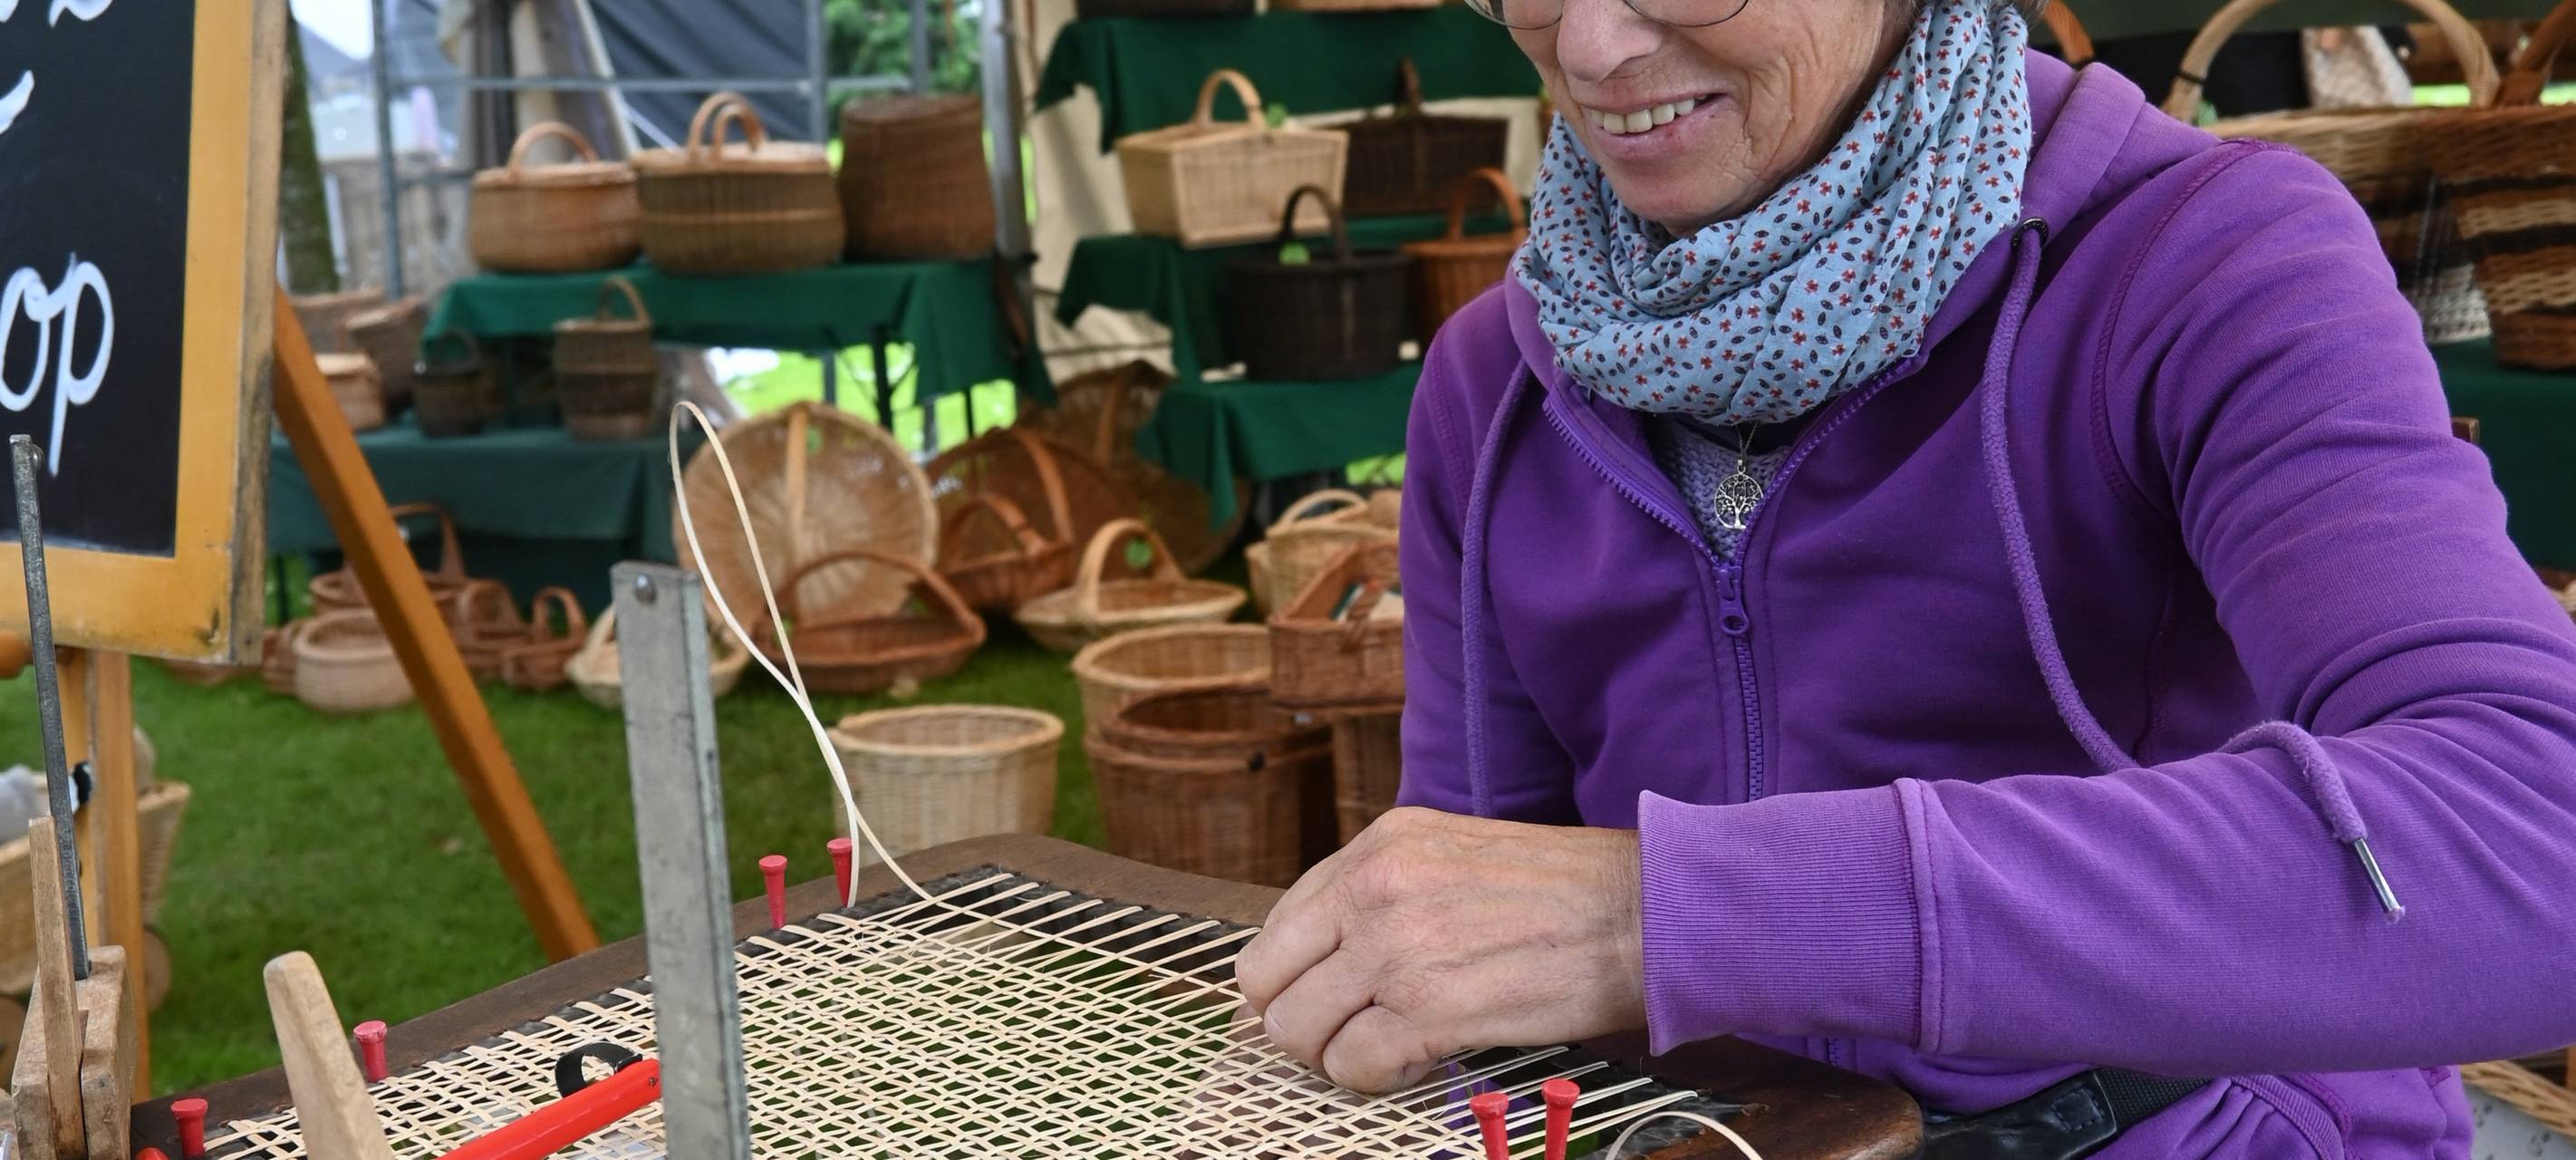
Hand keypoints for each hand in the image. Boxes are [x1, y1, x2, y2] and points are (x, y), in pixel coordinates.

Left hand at [1233, 807, 1647, 1092]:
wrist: (1646, 913)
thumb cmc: (1567, 894)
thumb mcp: (1456, 856)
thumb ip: (1387, 895)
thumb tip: (1327, 960)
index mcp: (1379, 846)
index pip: (1279, 925)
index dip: (1295, 977)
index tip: (1323, 1002)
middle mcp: (1374, 888)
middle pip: (1268, 981)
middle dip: (1301, 1021)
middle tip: (1350, 1034)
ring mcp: (1395, 948)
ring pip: (1297, 1031)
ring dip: (1336, 1054)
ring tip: (1390, 1047)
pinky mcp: (1428, 1008)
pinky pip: (1352, 1066)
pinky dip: (1375, 1080)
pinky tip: (1416, 1063)